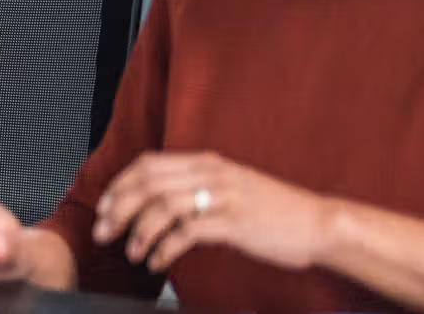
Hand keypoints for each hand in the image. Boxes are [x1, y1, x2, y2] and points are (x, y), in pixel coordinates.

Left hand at [95, 151, 337, 273]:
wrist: (320, 224)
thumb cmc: (273, 211)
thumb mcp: (230, 187)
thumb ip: (195, 187)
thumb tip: (153, 202)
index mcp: (206, 162)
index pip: (146, 164)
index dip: (119, 186)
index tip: (103, 208)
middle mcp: (212, 174)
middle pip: (147, 184)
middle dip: (117, 209)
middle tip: (103, 232)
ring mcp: (224, 197)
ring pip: (162, 207)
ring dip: (139, 232)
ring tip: (132, 253)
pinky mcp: (235, 223)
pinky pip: (186, 233)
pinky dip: (164, 249)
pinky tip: (157, 261)